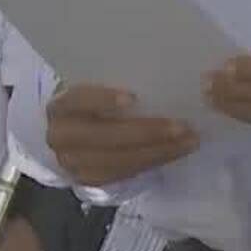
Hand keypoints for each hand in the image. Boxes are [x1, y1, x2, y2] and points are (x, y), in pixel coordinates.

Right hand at [44, 84, 196, 186]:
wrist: (70, 128)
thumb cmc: (93, 97)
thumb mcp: (98, 83)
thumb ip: (118, 79)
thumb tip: (160, 71)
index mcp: (61, 105)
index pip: (79, 100)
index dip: (104, 100)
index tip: (133, 98)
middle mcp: (61, 136)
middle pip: (103, 137)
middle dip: (146, 133)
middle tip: (182, 126)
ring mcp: (73, 163)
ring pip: (118, 161)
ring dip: (158, 152)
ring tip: (190, 140)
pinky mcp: (89, 180)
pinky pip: (124, 174)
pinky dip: (153, 162)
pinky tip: (175, 151)